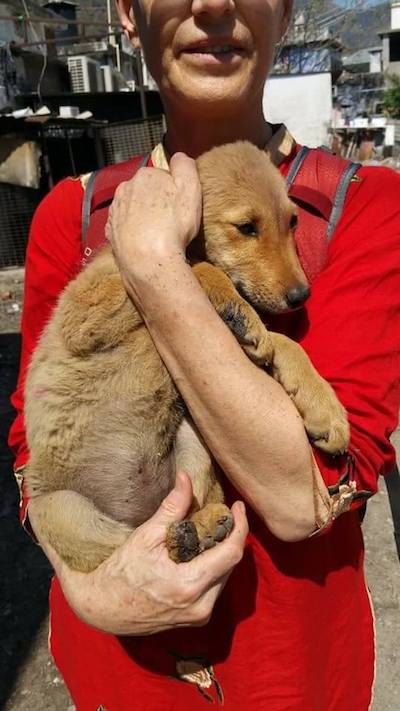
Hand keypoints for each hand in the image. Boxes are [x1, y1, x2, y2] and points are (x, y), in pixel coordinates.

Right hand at [34, 472, 247, 635]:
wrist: (101, 609)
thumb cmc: (120, 572)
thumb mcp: (146, 536)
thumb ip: (172, 508)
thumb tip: (186, 478)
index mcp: (189, 585)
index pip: (231, 553)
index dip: (239, 527)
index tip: (238, 506)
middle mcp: (200, 606)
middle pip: (230, 564)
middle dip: (228, 537)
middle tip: (219, 515)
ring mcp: (199, 616)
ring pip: (224, 576)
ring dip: (220, 552)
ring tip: (206, 531)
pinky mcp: (195, 619)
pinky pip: (214, 588)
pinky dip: (211, 567)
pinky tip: (197, 553)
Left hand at [106, 153, 201, 278]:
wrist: (150, 262)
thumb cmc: (173, 227)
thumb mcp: (190, 190)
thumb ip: (185, 167)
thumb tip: (179, 157)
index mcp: (145, 175)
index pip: (162, 176)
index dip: (174, 191)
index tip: (180, 205)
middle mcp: (125, 189)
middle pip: (146, 191)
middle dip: (157, 202)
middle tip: (171, 221)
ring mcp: (115, 211)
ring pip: (133, 208)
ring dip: (144, 216)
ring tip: (159, 234)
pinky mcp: (111, 232)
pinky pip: (124, 226)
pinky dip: (133, 231)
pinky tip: (144, 241)